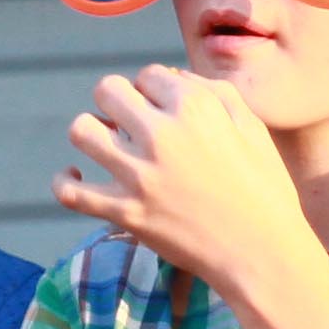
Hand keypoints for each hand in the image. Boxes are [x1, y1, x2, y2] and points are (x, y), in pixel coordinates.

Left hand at [58, 64, 316, 303]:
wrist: (261, 253)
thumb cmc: (263, 189)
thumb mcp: (252, 126)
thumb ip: (214, 92)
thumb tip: (173, 76)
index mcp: (194, 107)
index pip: (148, 75)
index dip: (154, 91)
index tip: (163, 112)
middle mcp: (161, 134)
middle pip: (107, 90)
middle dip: (116, 101)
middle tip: (130, 123)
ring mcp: (138, 175)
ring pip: (81, 131)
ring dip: (91, 132)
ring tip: (107, 146)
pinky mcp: (124, 213)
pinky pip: (69, 191)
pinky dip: (66, 180)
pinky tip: (78, 176)